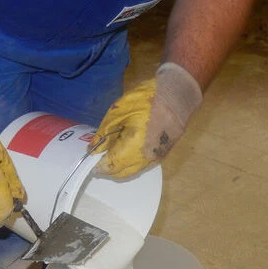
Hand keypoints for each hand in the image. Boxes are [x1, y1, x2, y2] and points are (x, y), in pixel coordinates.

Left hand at [93, 62, 202, 177]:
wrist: (177, 94)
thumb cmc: (146, 98)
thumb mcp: (118, 111)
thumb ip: (104, 133)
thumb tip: (93, 149)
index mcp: (132, 148)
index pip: (110, 166)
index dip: (98, 165)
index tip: (89, 158)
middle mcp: (144, 159)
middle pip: (121, 173)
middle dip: (108, 168)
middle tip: (99, 154)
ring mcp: (155, 158)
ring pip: (132, 171)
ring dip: (120, 165)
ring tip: (112, 149)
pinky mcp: (162, 154)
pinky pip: (142, 164)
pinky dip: (131, 161)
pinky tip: (126, 147)